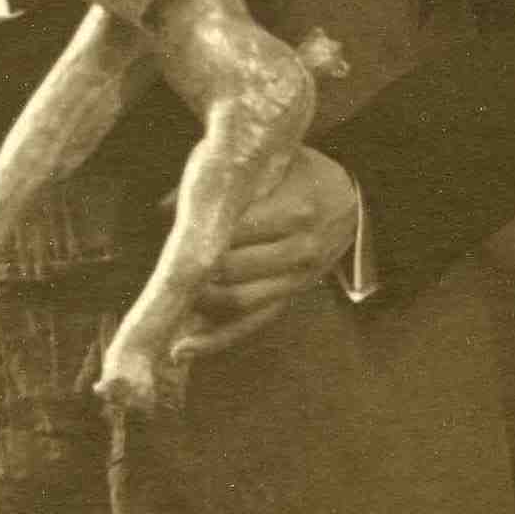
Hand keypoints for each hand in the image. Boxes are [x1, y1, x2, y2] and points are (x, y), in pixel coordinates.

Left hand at [179, 147, 362, 355]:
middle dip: (191, 270)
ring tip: (168, 298)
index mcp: (295, 210)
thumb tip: (165, 210)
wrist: (351, 201)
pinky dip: (215, 340)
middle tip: (163, 264)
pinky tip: (183, 348)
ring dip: (197, 303)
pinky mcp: (291, 298)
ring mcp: (298, 280)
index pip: (233, 231)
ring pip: (237, 301)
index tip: (169, 234)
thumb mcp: (272, 164)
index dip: (197, 235)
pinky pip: (251, 324)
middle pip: (230, 269)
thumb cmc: (301, 174)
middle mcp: (300, 250)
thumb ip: (225, 184)